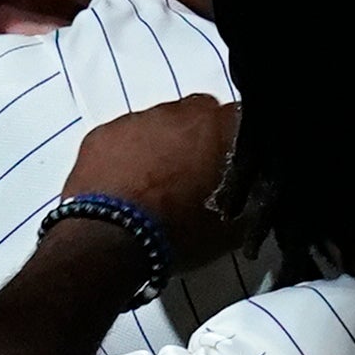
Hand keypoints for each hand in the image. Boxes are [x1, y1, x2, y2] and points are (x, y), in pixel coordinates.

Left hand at [69, 95, 245, 258]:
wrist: (112, 241)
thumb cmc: (178, 232)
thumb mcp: (231, 228)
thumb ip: (250, 203)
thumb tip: (252, 200)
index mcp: (217, 127)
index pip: (239, 119)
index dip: (236, 143)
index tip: (232, 166)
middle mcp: (177, 113)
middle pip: (195, 116)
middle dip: (196, 139)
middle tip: (192, 176)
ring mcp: (135, 120)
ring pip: (156, 125)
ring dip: (160, 146)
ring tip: (155, 185)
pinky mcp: (101, 133)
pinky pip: (121, 137)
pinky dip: (126, 155)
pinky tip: (125, 184)